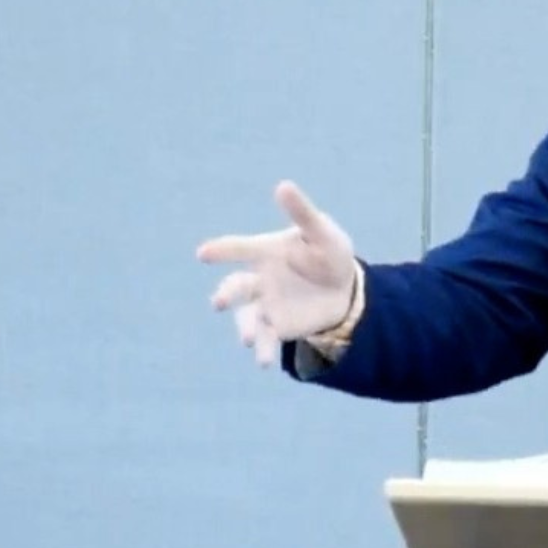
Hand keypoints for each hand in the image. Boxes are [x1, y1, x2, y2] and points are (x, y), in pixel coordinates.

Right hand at [196, 181, 357, 366]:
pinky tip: (263, 362)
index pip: (239, 249)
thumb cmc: (328, 253)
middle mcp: (258, 279)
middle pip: (237, 287)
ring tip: (248, 340)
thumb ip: (302, 212)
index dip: (221, 251)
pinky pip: (265, 339)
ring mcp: (264, 304)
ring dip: (245, 329)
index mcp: (265, 251)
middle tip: (220, 303)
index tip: (204, 254)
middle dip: (227, 294)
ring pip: (247, 317)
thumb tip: (283, 186)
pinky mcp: (276, 326)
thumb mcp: (322, 232)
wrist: (344, 288)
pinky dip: (263, 350)